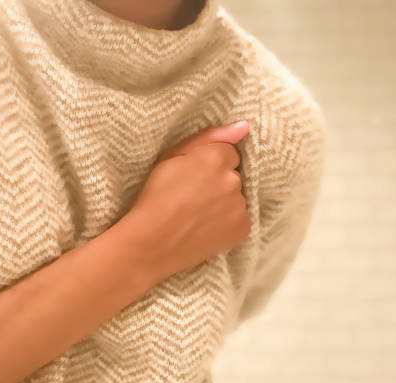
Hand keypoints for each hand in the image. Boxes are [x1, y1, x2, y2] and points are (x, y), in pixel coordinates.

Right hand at [127, 121, 251, 279]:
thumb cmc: (155, 197)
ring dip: (224, 204)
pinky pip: (240, 219)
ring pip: (237, 198)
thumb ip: (208, 137)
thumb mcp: (170, 157)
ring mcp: (239, 206)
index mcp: (214, 158)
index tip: (194, 177)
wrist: (151, 243)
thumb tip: (243, 127)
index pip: (229, 153)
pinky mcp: (242, 228)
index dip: (210, 165)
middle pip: (234, 176)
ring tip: (197, 216)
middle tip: (193, 199)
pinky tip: (206, 228)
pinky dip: (228, 223)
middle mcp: (232, 180)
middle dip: (219, 183)